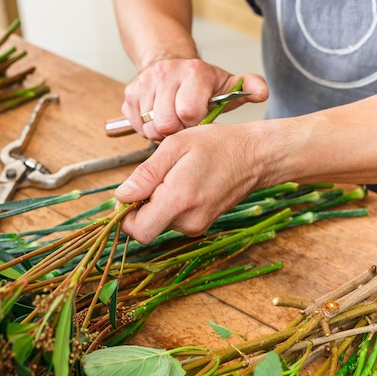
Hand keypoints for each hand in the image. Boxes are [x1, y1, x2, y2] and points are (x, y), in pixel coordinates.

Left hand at [115, 123, 269, 243]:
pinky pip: (173, 220)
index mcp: (180, 199)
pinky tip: (185, 184)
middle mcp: (189, 221)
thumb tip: (121, 196)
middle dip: (141, 204)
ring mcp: (197, 226)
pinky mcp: (201, 226)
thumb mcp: (176, 146)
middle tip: (158, 176)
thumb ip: (146, 174)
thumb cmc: (217, 145)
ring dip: (157, 202)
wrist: (254, 157)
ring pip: (158, 222)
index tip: (131, 191)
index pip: (138, 230)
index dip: (125, 213)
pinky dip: (171, 204)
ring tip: (177, 175)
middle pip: (146, 226)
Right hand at [121, 57, 267, 139]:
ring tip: (173, 121)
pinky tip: (159, 118)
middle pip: (166, 123)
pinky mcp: (129, 92)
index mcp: (194, 72)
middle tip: (184, 125)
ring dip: (161, 131)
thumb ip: (249, 87)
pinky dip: (147, 128)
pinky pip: (136, 123)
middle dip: (177, 130)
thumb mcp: (229, 84)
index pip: (188, 112)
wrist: (169, 61)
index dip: (193, 123)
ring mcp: (145, 82)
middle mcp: (167, 73)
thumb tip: (263, 93)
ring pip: (149, 126)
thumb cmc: (202, 82)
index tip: (198, 119)